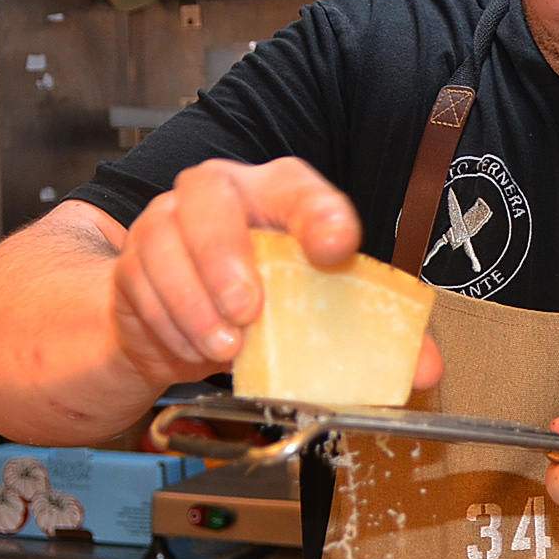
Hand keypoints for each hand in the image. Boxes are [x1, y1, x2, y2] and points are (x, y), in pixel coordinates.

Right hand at [109, 157, 442, 390]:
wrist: (186, 312)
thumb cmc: (263, 290)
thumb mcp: (318, 301)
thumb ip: (374, 330)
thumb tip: (426, 369)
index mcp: (275, 191)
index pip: (298, 189)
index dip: (319, 214)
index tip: (336, 247)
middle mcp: (216, 193)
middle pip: (210, 199)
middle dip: (227, 257)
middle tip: (250, 310)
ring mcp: (165, 222)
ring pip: (165, 247)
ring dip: (195, 305)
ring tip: (224, 345)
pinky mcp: (132, 263)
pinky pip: (140, 291)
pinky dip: (169, 327)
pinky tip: (194, 347)